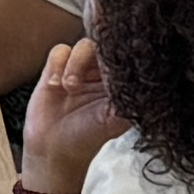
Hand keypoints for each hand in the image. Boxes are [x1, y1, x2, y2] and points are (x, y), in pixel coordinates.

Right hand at [20, 40, 131, 193]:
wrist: (53, 149)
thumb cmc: (87, 138)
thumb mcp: (115, 120)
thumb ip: (129, 99)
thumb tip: (140, 81)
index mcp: (120, 83)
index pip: (125, 56)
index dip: (120, 53)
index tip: (111, 65)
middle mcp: (101, 74)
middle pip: (104, 44)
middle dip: (95, 56)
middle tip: (92, 71)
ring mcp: (78, 70)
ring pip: (81, 45)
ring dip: (75, 63)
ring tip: (70, 87)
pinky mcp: (55, 70)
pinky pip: (59, 51)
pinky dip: (57, 65)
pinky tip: (56, 86)